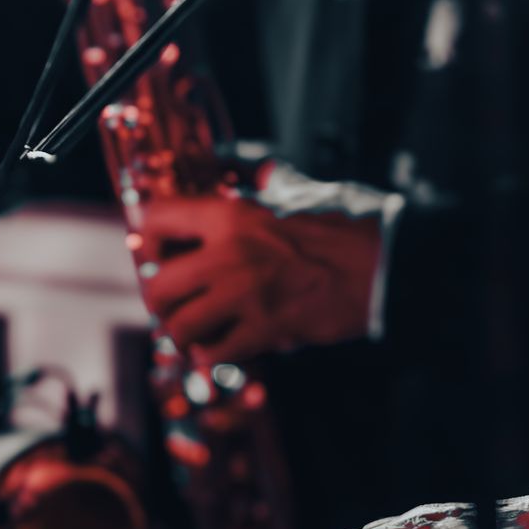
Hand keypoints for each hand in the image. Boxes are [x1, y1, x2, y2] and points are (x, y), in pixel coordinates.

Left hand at [134, 192, 380, 364]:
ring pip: (180, 327)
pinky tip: (225, 347)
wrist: (379, 268)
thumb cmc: (342, 234)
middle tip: (175, 309)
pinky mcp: (264, 328)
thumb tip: (263, 172)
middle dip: (161, 305)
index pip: (155, 220)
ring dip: (185, 336)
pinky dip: (214, 356)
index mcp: (231, 216)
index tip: (160, 258)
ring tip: (198, 335)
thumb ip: (271, 187)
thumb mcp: (297, 196)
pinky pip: (215, 353)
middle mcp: (228, 253)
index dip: (149, 245)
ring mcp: (244, 294)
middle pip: (157, 286)